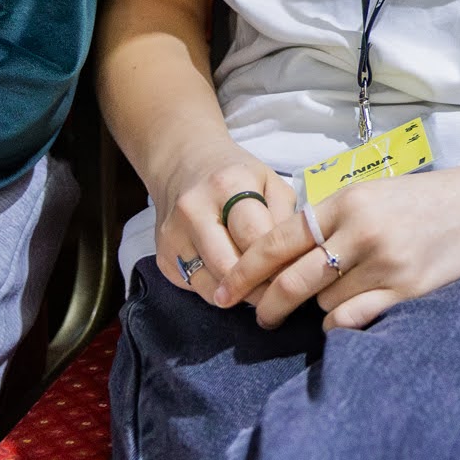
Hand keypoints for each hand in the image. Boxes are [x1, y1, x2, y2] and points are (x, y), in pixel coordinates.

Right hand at [151, 142, 298, 306]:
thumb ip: (284, 216)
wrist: (182, 163)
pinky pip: (196, 287)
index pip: (254, 237)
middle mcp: (194, 210)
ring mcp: (173, 236)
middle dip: (258, 287)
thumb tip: (294, 259)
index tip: (296, 276)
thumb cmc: (236, 176)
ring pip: (210, 284)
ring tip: (264, 295)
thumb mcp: (270, 181)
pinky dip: (220, 292)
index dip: (278, 262)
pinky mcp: (162, 256)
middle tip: (281, 295)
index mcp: (228, 185)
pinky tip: (237, 288)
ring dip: (240, 296)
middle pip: (228, 266)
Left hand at [215, 155, 459, 331]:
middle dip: (266, 304)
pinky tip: (346, 315)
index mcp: (349, 200)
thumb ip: (331, 221)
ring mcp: (387, 262)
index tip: (222, 290)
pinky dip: (339, 322)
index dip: (244, 269)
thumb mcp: (374, 194)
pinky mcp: (409, 290)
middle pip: (292, 279)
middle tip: (258, 317)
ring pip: (323, 301)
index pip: (279, 239)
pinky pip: (351, 319)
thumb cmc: (426, 199)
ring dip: (319, 306)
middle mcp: (364, 230)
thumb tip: (278, 260)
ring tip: (337, 295)